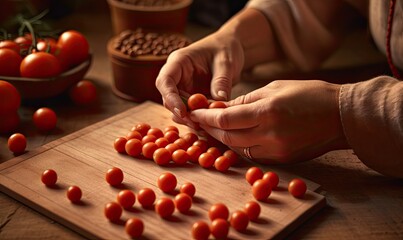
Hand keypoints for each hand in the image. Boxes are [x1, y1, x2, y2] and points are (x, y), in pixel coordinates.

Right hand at [155, 33, 243, 125]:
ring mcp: (183, 88)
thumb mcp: (226, 62)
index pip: (165, 81)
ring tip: (207, 126)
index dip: (171, 98)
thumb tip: (219, 102)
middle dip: (182, 113)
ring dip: (190, 119)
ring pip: (178, 109)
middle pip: (169, 99)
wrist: (230, 47)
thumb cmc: (226, 48)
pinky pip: (190, 112)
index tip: (183, 112)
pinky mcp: (191, 98)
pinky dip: (199, 120)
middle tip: (199, 124)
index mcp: (179, 62)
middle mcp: (177, 76)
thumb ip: (221, 81)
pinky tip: (210, 125)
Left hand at [189, 80, 348, 163]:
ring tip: (212, 129)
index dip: (205, 117)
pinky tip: (233, 137)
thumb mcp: (274, 88)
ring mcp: (276, 150)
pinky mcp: (281, 160)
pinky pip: (252, 154)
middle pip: (227, 136)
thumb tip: (222, 107)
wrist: (341, 116)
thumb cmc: (309, 94)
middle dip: (209, 129)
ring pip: (237, 148)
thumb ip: (246, 100)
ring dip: (222, 139)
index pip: (224, 119)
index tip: (194, 113)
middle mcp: (269, 134)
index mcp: (267, 112)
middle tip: (199, 121)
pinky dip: (239, 146)